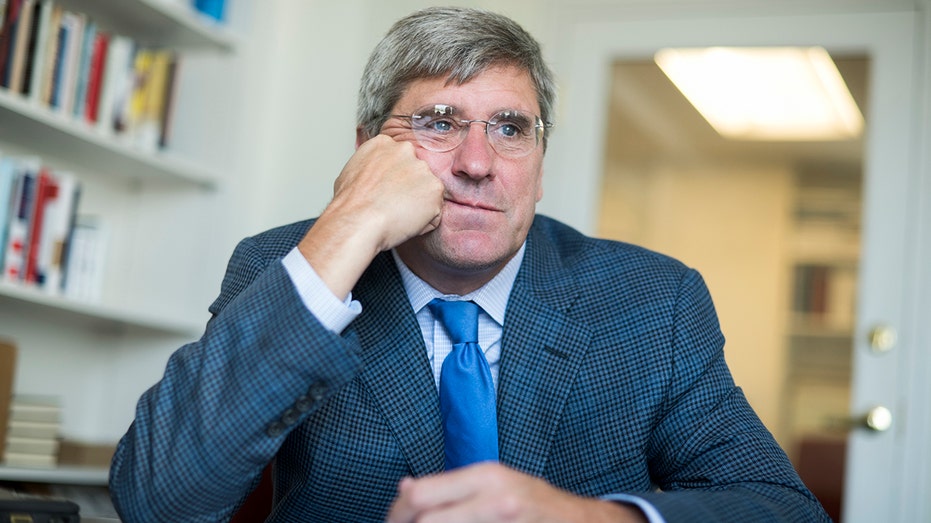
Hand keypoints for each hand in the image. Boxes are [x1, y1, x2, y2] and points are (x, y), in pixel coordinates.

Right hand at [298, 135, 443, 298]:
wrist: (358, 220)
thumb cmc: (350, 203)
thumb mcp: (351, 173)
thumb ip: (369, 167)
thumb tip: (372, 175)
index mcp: (383, 143)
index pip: (399, 159)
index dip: (395, 179)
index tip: (387, 191)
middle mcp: (405, 150)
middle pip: (415, 172)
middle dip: (409, 189)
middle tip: (393, 206)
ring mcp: (422, 168)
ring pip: (426, 192)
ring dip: (418, 205)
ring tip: (396, 216)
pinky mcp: (435, 188)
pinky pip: (435, 210)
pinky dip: (425, 221)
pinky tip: (406, 223)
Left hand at [386, 462, 645, 522]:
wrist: (581, 522)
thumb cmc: (533, 502)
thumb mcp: (493, 482)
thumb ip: (451, 486)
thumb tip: (404, 488)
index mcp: (486, 476)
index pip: (420, 496)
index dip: (396, 513)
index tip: (393, 521)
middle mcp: (494, 500)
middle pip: (424, 520)